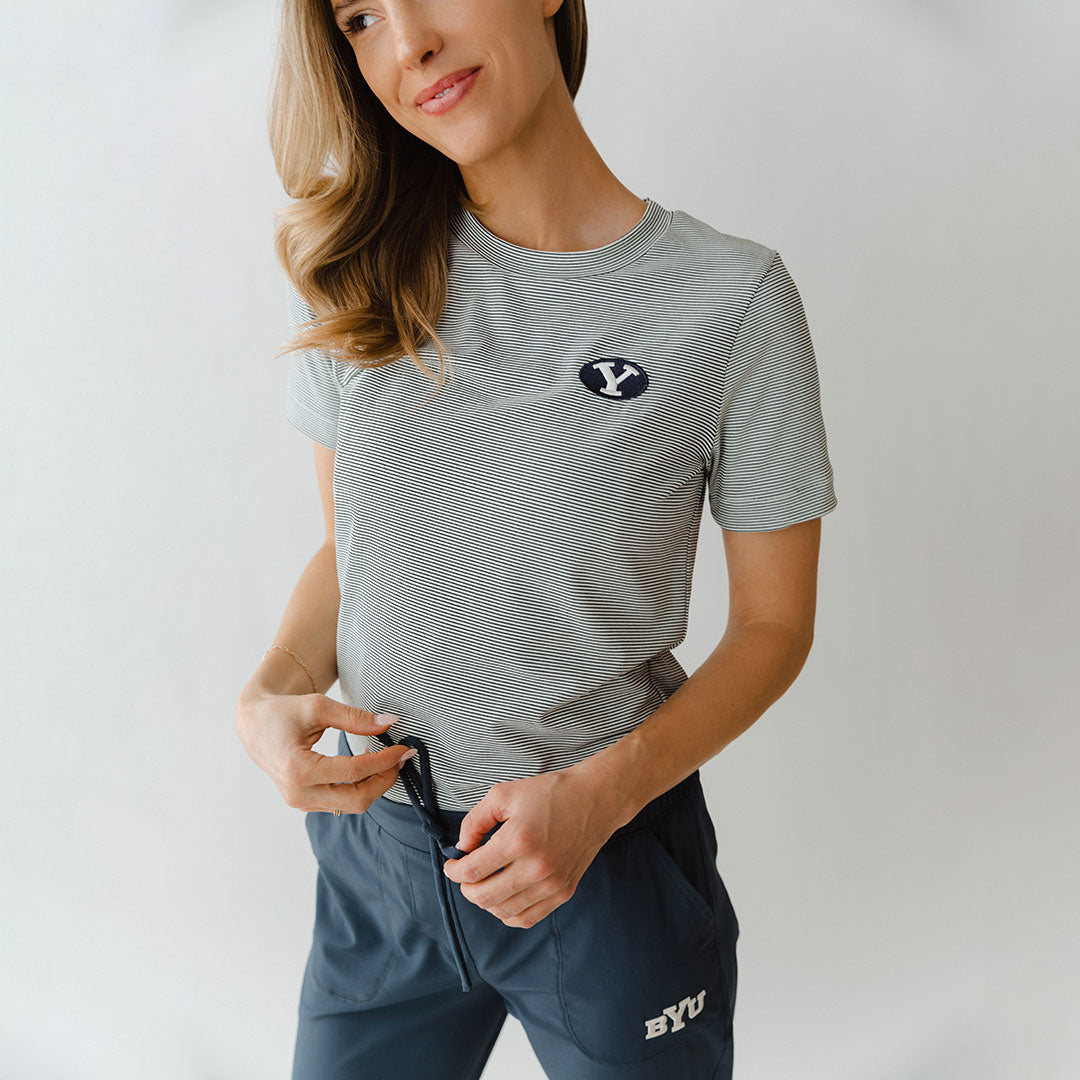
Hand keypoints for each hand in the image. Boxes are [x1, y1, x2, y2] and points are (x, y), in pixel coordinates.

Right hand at [235, 688, 415, 813]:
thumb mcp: (318, 707)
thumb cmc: (284, 712)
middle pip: (357, 799)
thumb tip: (389, 724)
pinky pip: (341, 802)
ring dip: (375, 785)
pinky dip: (360, 787)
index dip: (384, 761)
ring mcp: (300, 802)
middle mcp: (298, 793)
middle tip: (401, 758)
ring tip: (388, 761)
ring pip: (351, 804)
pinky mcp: (305, 803)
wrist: (256, 725)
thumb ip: (355, 718)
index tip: (404, 748)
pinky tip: (368, 767)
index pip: (354, 772)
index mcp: (298, 770)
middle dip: (385, 780)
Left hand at [441, 767, 623, 928]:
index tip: (452, 865)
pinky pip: (526, 918)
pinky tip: (503, 897)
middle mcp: (536, 868)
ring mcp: (552, 884)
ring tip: (484, 883)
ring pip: (503, 912)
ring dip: (486, 901)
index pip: (473, 871)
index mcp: (518, 840)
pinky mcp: (563, 892)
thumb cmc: (550, 793)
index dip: (454, 871)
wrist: (594, 800)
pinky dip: (508, 913)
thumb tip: (463, 848)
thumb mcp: (503, 794)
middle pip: (484, 897)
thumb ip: (475, 821)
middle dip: (466, 888)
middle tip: (465, 875)